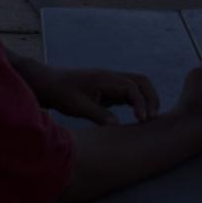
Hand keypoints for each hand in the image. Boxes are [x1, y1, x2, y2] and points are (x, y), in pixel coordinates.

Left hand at [31, 66, 159, 125]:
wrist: (49, 83)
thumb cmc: (61, 93)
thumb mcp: (77, 106)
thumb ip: (98, 115)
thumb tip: (116, 125)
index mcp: (105, 78)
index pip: (131, 87)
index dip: (140, 103)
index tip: (142, 119)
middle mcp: (111, 77)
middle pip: (141, 81)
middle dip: (151, 98)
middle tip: (153, 119)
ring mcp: (111, 81)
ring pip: (137, 85)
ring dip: (146, 99)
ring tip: (149, 119)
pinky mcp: (108, 89)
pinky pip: (129, 92)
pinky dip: (138, 102)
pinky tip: (138, 117)